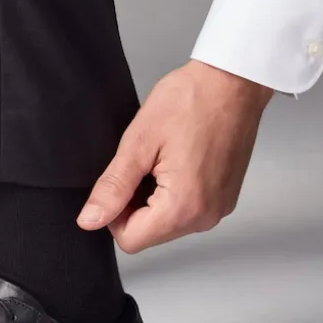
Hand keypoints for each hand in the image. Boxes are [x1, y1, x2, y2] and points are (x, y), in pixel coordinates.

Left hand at [77, 59, 274, 253]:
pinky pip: (187, 209)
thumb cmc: (192, 101)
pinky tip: (178, 160)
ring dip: (154, 197)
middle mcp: (206, 216)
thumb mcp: (139, 142)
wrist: (232, 81)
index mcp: (184, 207)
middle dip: (135, 204)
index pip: (130, 240)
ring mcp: (219, 208)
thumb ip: (113, 187)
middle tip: (144, 162)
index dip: (114, 213)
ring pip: (167, 223)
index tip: (120, 180)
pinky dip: (174, 191)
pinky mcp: (224, 197)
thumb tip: (90, 219)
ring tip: (163, 158)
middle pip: (150, 233)